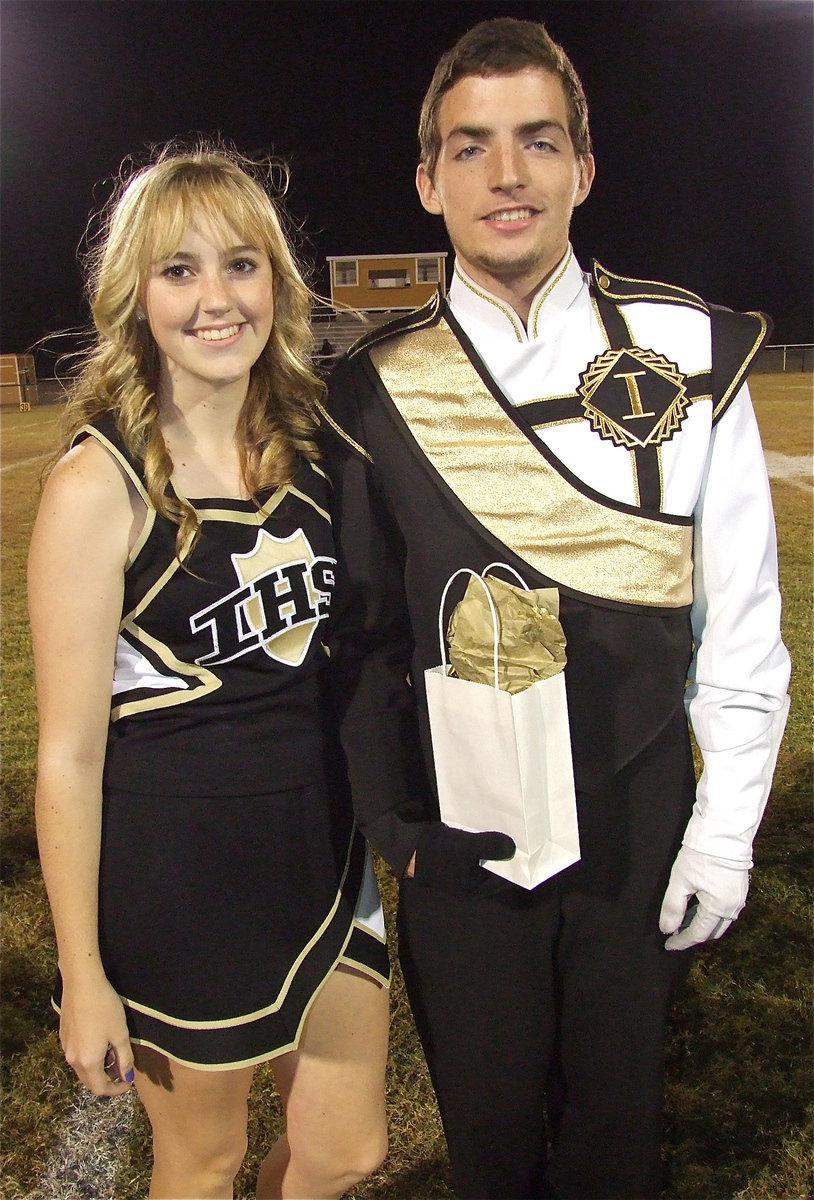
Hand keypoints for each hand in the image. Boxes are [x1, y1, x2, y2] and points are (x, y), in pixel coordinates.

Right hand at [58, 975, 134, 1095]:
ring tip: (113, 1054)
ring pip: (82, 1069)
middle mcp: (72, 1060)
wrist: (82, 984)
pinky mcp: (63, 1037)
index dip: (116, 1089)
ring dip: (97, 1069)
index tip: (128, 1082)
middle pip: (89, 1081)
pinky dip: (89, 1058)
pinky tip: (99, 1042)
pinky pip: (76, 1055)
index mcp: (88, 1062)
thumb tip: (127, 1076)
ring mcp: (65, 1048)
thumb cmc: (105, 1008)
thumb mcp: (120, 1034)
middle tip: (122, 1069)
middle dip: (106, 1080)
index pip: (100, 1089)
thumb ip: (124, 1058)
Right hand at [412, 823, 515, 894]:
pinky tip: (492, 826)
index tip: (527, 848)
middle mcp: (475, 882)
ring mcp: (467, 869)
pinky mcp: (462, 857)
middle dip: (508, 853)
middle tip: (521, 834)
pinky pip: (480, 850)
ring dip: (497, 845)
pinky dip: (486, 840)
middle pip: (499, 868)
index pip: (505, 880)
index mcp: (477, 888)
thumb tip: (512, 847)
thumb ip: (489, 847)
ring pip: (490, 858)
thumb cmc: (439, 854)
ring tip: (511, 827)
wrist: (412, 849)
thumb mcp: (466, 849)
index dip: (517, 865)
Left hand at [659, 844, 749, 950]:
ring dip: (702, 923)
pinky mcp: (740, 887)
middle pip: (712, 931)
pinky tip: (696, 905)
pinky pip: (725, 909)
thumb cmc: (701, 855)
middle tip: (674, 933)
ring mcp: (739, 898)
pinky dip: (710, 913)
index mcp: (719, 908)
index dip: (681, 941)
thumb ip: (673, 907)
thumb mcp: (681, 880)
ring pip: (720, 920)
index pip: (698, 934)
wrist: (725, 832)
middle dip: (693, 934)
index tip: (667, 945)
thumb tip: (667, 930)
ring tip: (682, 920)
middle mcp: (733, 907)